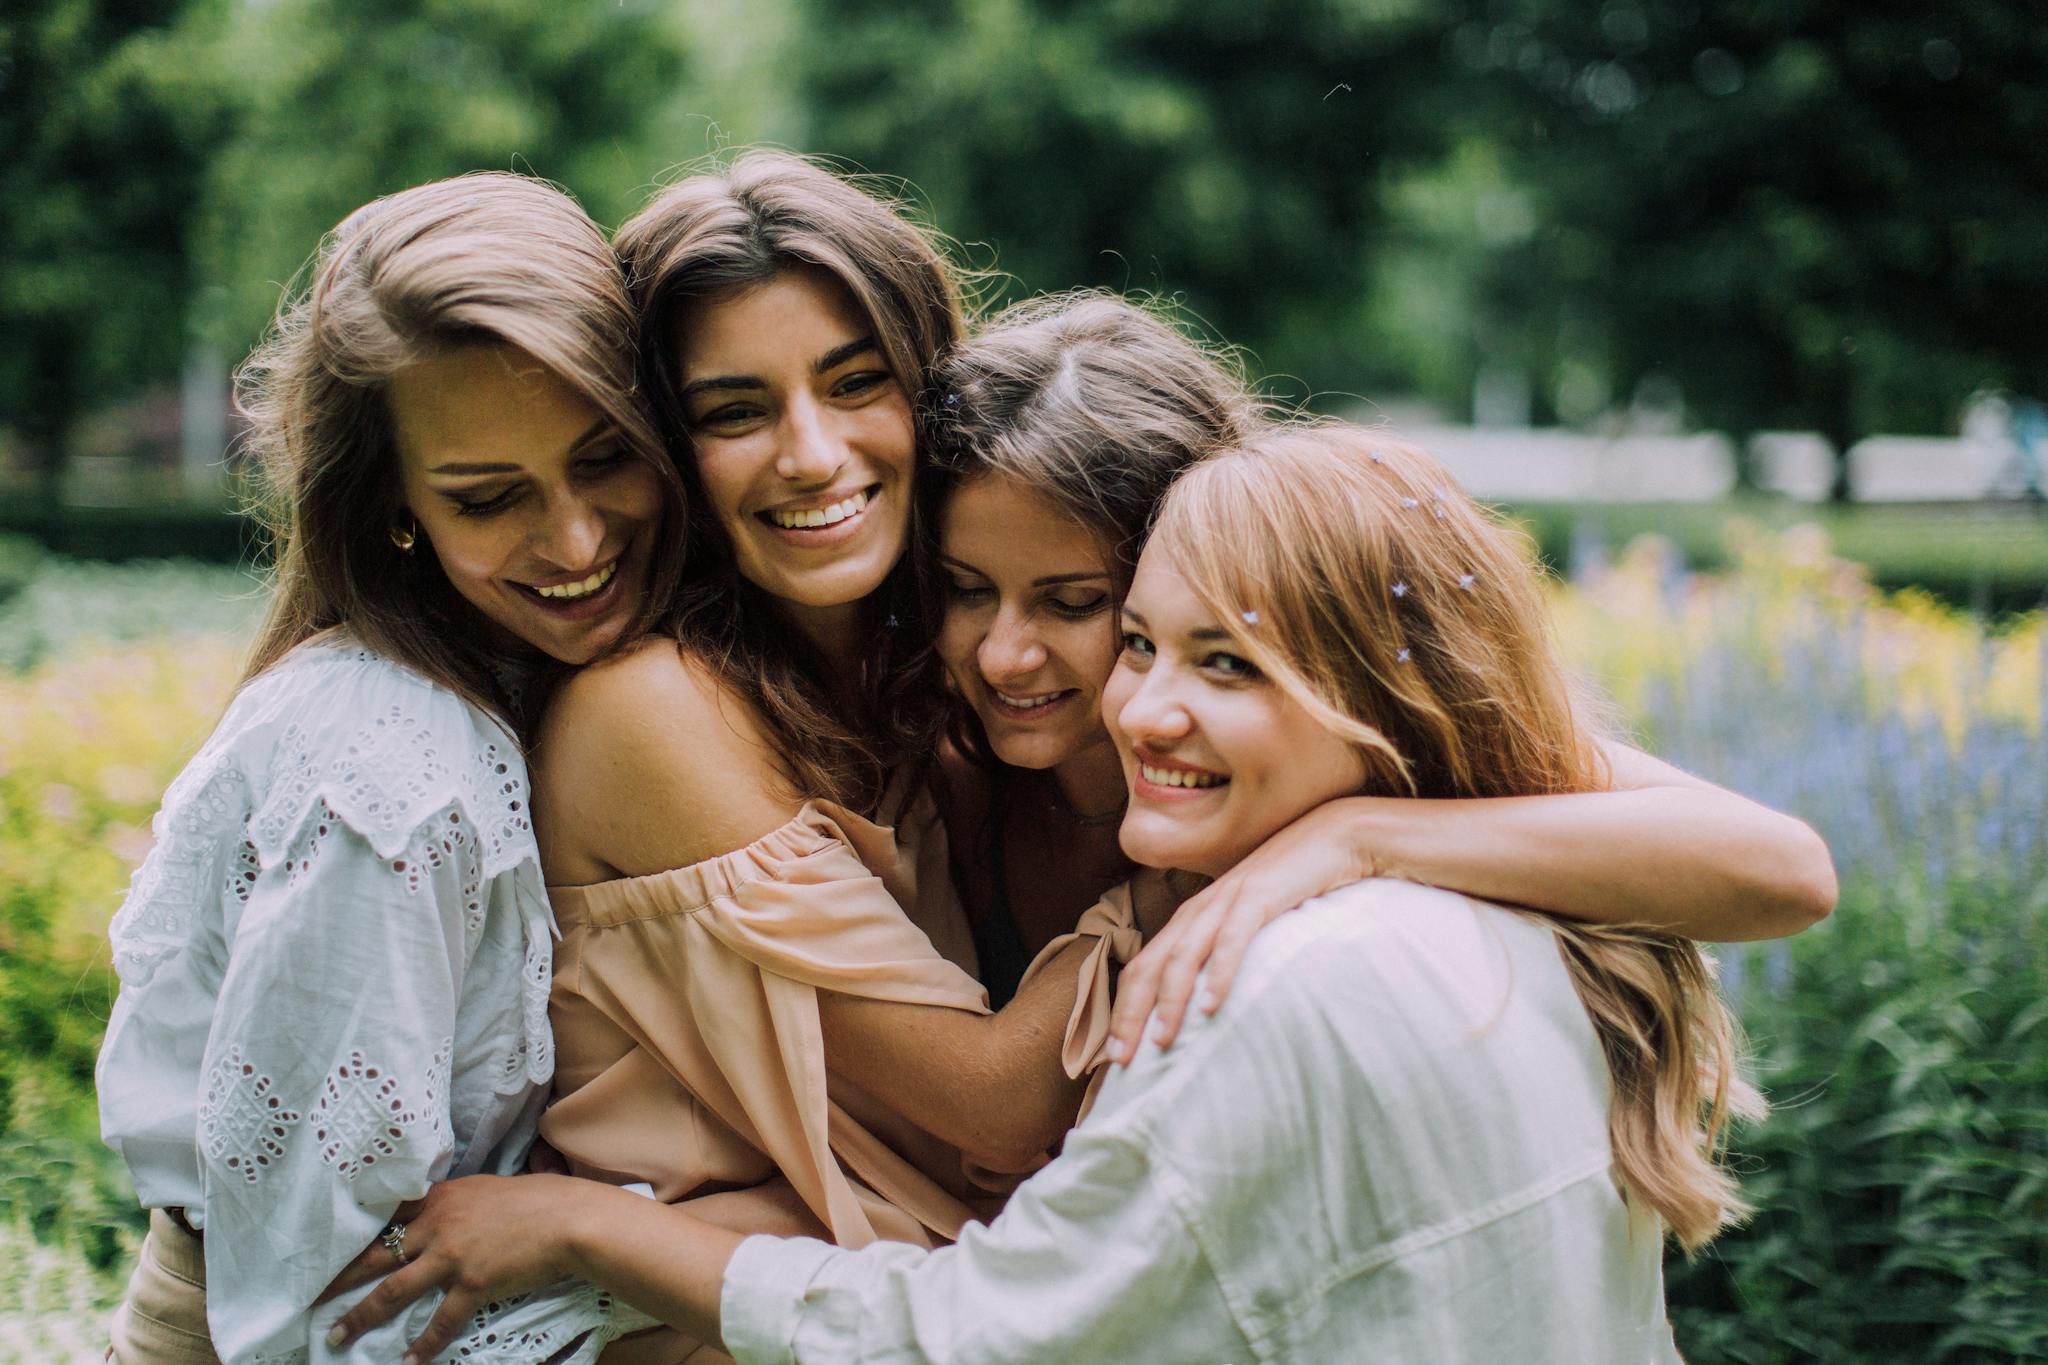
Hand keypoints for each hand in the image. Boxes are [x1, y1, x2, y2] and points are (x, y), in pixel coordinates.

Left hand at [321, 1174, 586, 1362]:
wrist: (568, 1219)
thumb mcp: (485, 1192)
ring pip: (392, 1291)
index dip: (355, 1239)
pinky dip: (423, 1344)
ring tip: (337, 1337)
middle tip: (312, 1299)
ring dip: (361, 1317)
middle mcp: (437, 1226)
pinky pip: (440, 1320)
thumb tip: (436, 1219)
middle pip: (375, 1256)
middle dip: (340, 1280)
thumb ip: (454, 1206)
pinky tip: (408, 1361)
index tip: (329, 1253)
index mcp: (439, 1199)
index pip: (386, 1219)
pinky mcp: (472, 1284)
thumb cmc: (535, 1201)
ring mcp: (452, 1256)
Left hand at [1107, 799, 1374, 1060]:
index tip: (1114, 1054)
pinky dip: (1219, 972)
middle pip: (1150, 965)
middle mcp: (1200, 909)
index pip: (1144, 967)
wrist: (1335, 837)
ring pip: (1183, 955)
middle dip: (1132, 1013)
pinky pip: (1232, 939)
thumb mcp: (1250, 924)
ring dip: (1170, 1001)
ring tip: (1162, 1042)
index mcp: (1193, 918)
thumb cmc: (1293, 887)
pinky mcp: (1260, 895)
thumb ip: (1227, 953)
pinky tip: (1212, 1006)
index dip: (1125, 1009)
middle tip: (1121, 1059)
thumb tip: (1212, 1005)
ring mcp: (1227, 900)